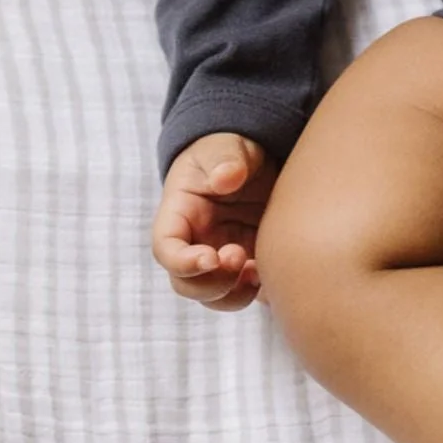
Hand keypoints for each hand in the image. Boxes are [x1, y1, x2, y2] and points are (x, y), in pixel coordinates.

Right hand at [151, 132, 275, 310]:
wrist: (252, 160)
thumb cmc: (229, 152)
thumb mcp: (226, 146)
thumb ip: (225, 158)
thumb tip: (226, 177)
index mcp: (179, 216)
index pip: (166, 249)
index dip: (182, 262)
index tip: (210, 258)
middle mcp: (196, 244)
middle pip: (187, 284)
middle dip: (212, 282)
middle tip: (239, 258)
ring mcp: (221, 258)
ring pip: (217, 296)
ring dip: (235, 294)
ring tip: (259, 271)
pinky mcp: (248, 264)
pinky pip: (248, 291)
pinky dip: (260, 293)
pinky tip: (276, 276)